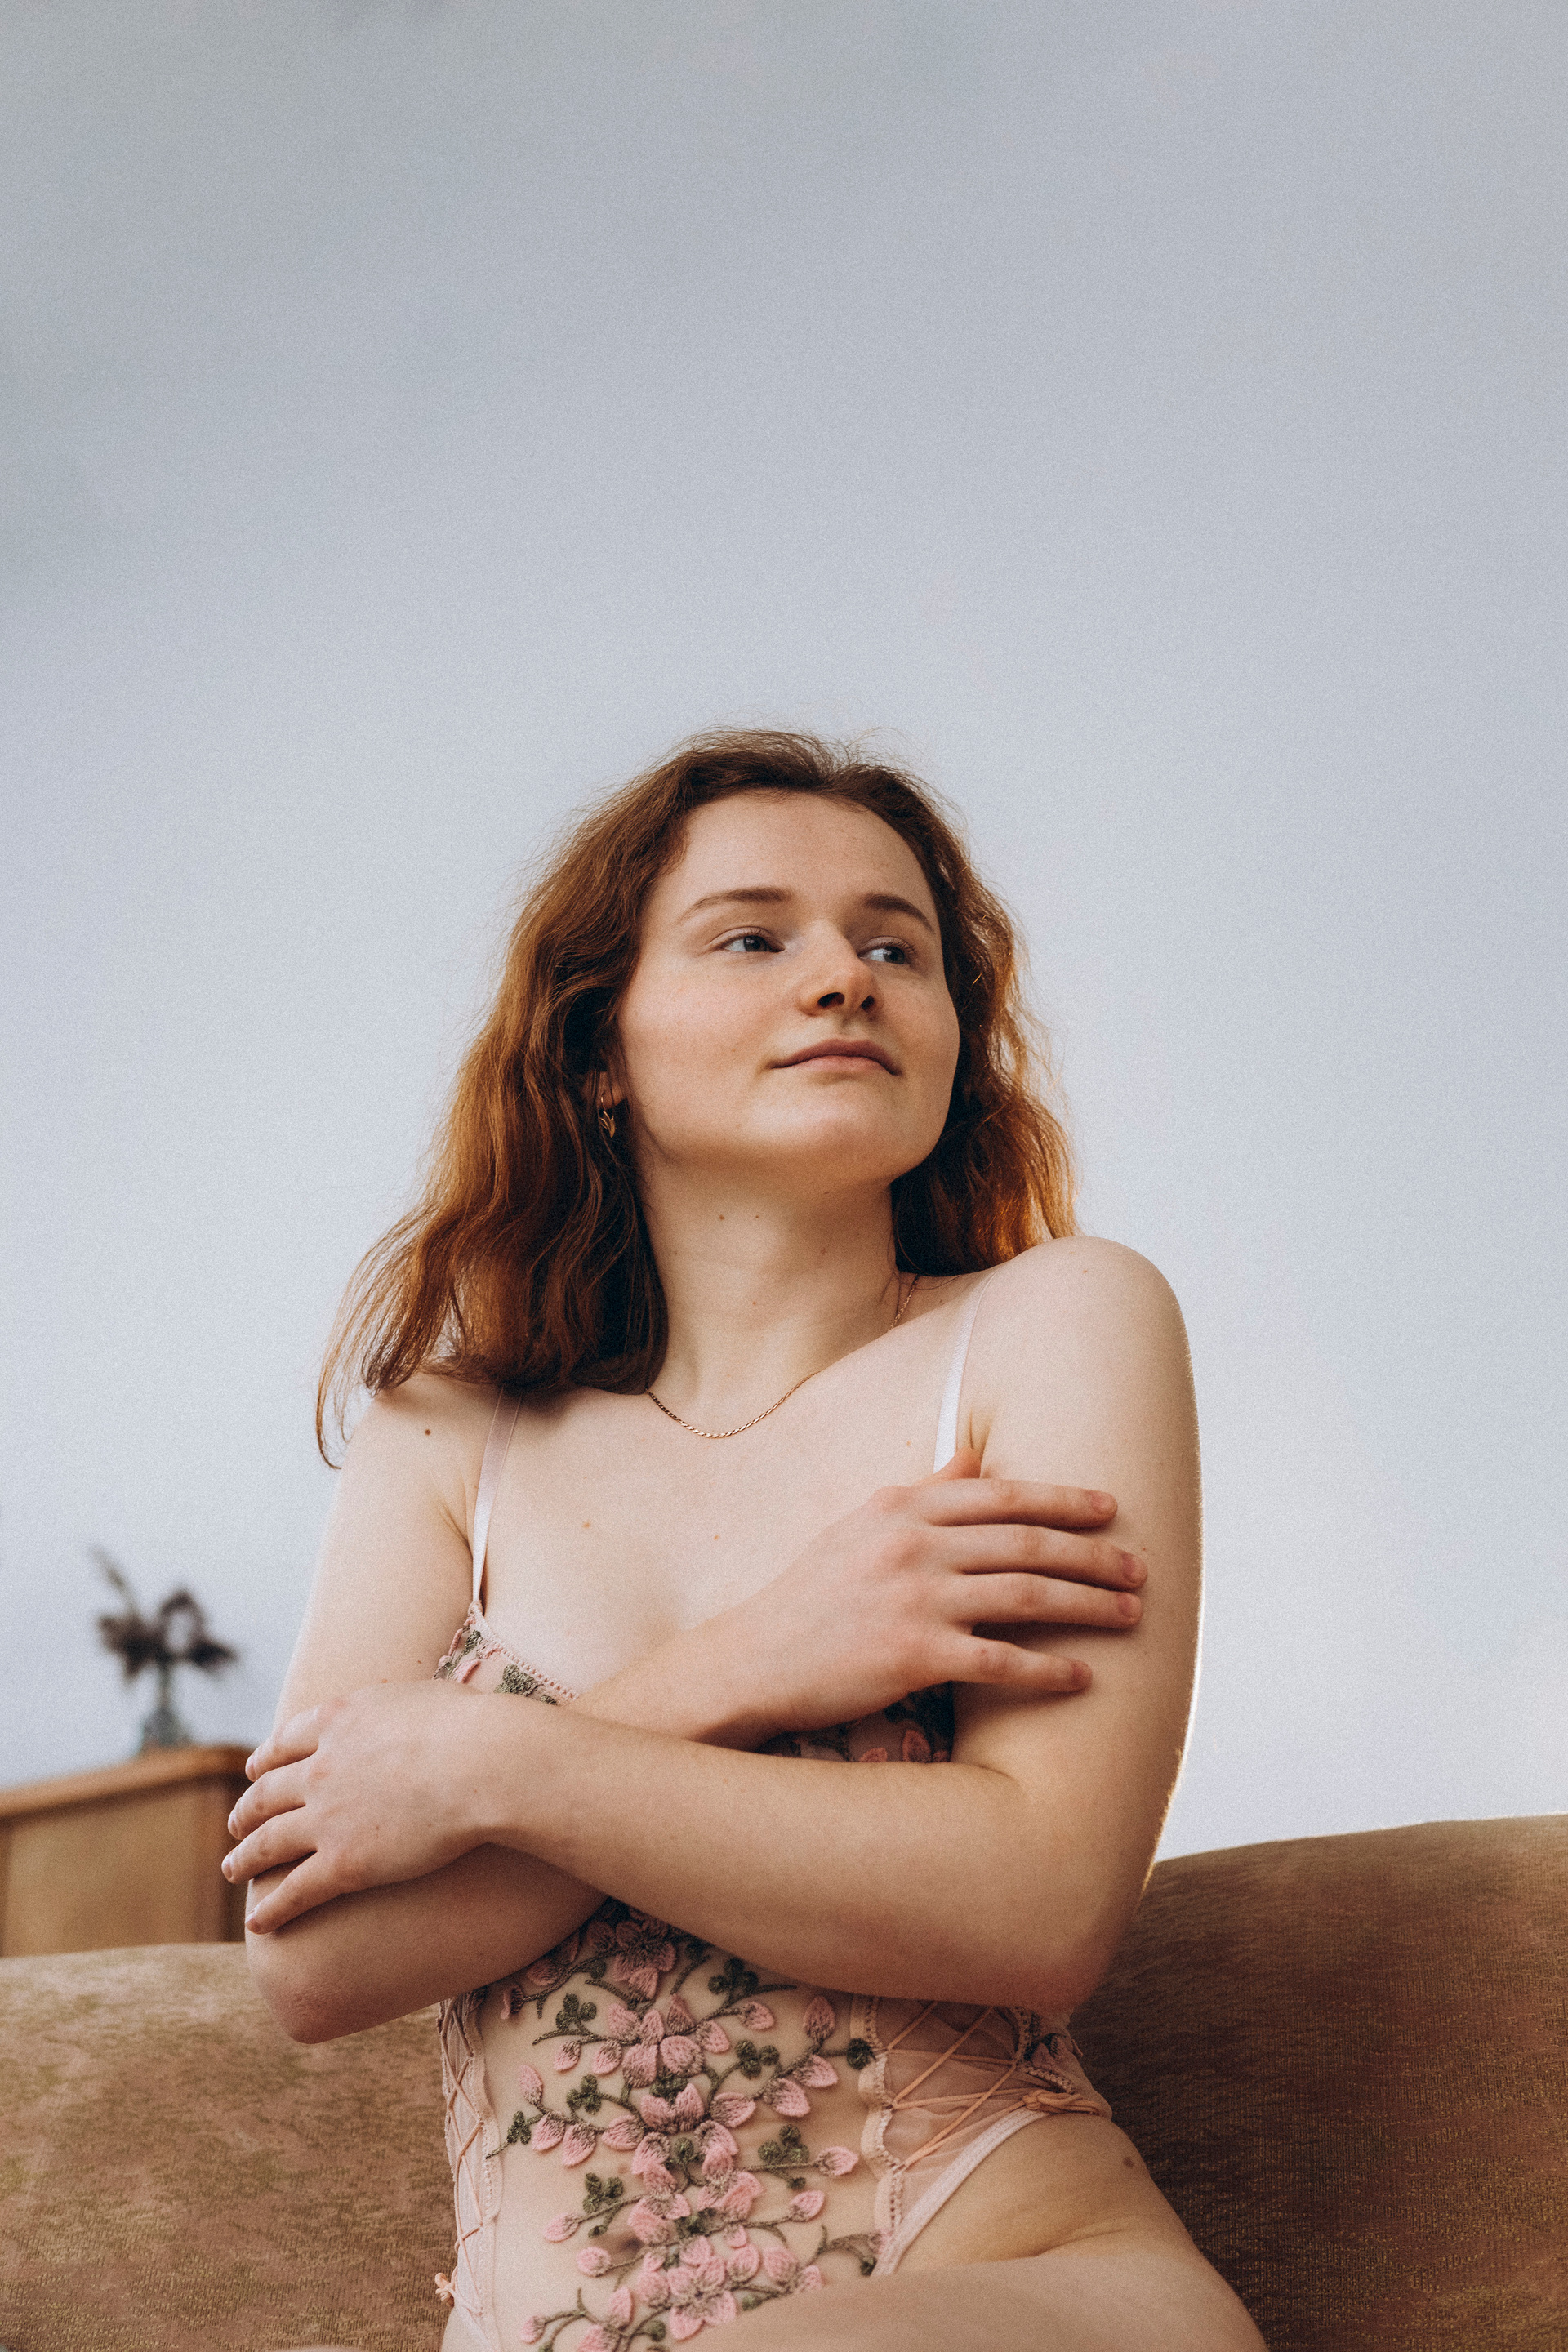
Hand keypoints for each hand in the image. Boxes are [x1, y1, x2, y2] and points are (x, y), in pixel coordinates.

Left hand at [224, 1679, 494, 1931]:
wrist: (482, 1765)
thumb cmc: (471, 1726)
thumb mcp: (422, 1697)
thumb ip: (399, 1709)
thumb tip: (414, 1711)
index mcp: (337, 1721)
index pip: (285, 1742)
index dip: (264, 1761)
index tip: (254, 1773)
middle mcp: (320, 1768)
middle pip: (267, 1794)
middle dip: (246, 1812)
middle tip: (235, 1826)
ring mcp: (326, 1818)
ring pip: (268, 1843)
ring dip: (244, 1859)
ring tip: (232, 1870)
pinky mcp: (343, 1864)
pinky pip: (295, 1891)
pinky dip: (272, 1908)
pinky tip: (258, 1923)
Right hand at [718, 1448, 1141, 1736]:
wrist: (752, 1659)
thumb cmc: (812, 1594)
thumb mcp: (860, 1525)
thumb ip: (923, 1491)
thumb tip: (975, 1455)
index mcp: (902, 1507)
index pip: (1002, 1495)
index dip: (1063, 1499)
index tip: (1110, 1508)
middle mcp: (913, 1544)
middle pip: (1027, 1542)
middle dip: (1093, 1554)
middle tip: (1139, 1568)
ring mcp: (914, 1598)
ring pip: (1027, 1595)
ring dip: (1088, 1605)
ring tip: (1129, 1616)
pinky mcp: (912, 1654)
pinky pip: (1001, 1660)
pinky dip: (1048, 1668)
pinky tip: (1082, 1677)